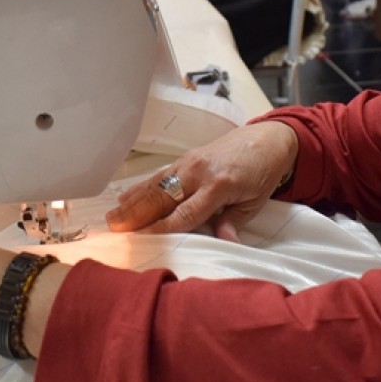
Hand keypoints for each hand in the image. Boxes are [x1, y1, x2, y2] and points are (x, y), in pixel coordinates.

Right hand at [106, 121, 298, 240]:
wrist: (268, 139)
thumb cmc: (263, 171)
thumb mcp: (256, 201)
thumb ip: (235, 221)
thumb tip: (224, 243)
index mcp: (218, 185)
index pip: (185, 212)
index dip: (161, 226)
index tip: (141, 237)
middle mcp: (198, 172)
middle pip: (162, 197)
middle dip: (136, 214)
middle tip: (114, 229)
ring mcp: (189, 162)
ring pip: (155, 185)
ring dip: (132, 201)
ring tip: (112, 216)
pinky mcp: (186, 158)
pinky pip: (160, 175)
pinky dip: (141, 186)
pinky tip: (125, 196)